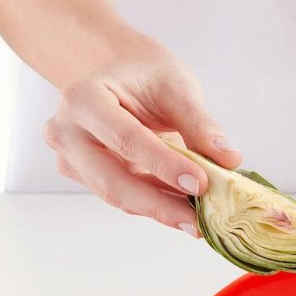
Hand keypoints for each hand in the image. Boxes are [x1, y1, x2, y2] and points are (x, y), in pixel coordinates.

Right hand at [42, 38, 241, 233]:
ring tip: (198, 220)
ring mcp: (70, 158)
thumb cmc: (146, 76)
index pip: (126, 139)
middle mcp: (66, 131)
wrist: (122, 75)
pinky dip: (154, 205)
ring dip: (160, 210)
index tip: (200, 184)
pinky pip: (121, 198)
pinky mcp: (83, 177)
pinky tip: (183, 210)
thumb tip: (229, 159)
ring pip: (116, 196)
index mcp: (83, 98)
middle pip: (113, 180)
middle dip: (160, 204)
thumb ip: (200, 124)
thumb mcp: (177, 87)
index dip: (164, 165)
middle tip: (199, 221)